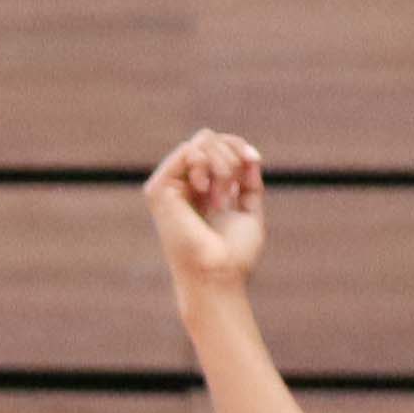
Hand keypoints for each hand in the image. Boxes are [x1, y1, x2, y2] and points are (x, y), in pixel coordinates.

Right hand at [144, 130, 269, 301]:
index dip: (239, 147)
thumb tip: (250, 157)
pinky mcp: (159, 190)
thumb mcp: (248, 209)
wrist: (219, 274)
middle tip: (232, 189)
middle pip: (208, 138)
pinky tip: (206, 189)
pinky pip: (188, 152)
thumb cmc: (234, 254)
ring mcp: (168, 187)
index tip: (254, 162)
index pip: (216, 147)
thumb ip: (248, 182)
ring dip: (222, 162)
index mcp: (200, 192)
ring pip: (200, 141)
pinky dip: (207, 163)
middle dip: (231, 155)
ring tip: (221, 195)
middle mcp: (182, 187)